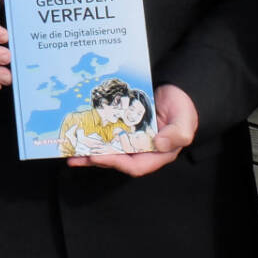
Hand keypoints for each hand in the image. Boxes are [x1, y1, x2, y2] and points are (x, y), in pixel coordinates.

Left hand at [67, 84, 197, 175]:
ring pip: (110, 150)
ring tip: (72, 152)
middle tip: (77, 156)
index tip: (97, 157)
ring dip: (91, 152)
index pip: (135, 166)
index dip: (116, 163)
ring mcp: (133, 140)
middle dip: (97, 160)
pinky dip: (96, 138)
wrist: (177, 91)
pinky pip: (109, 137)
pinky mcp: (125, 129)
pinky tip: (81, 137)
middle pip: (118, 160)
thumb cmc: (183, 108)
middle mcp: (143, 150)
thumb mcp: (184, 120)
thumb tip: (160, 144)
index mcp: (158, 154)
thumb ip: (177, 133)